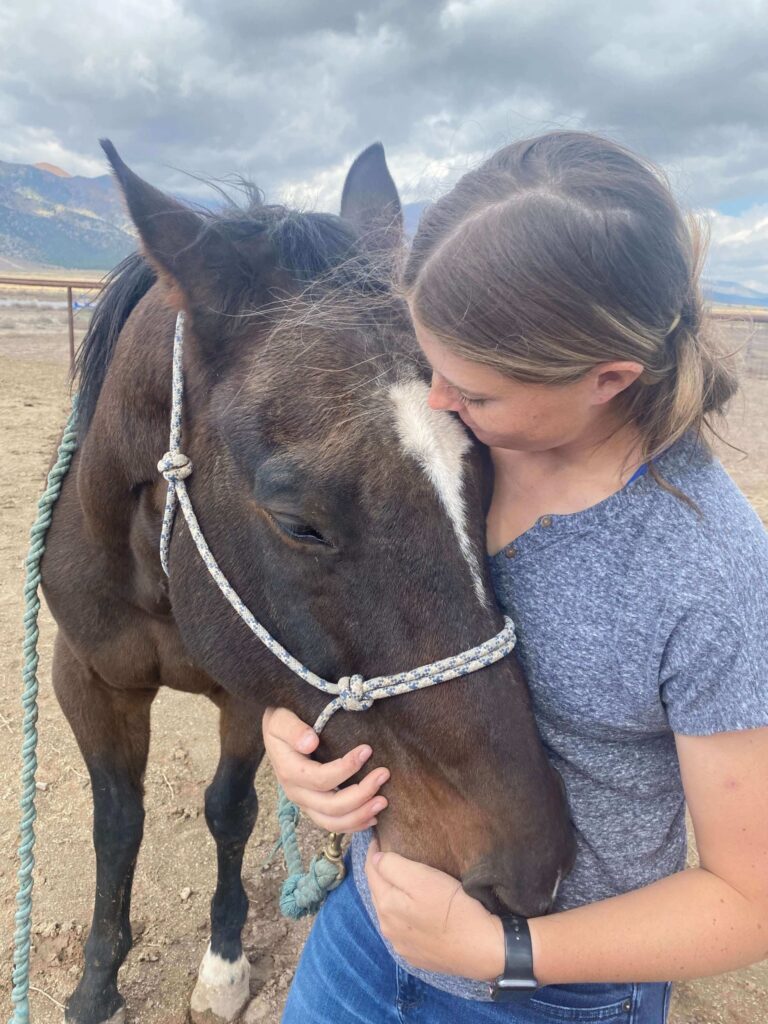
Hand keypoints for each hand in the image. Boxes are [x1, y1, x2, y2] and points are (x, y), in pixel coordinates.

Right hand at [262, 707, 389, 832]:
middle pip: (331, 805)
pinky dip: (353, 824)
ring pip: (333, 822)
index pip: (321, 778)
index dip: (346, 768)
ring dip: (360, 815)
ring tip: (383, 801)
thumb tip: (310, 742)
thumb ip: (293, 730)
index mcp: (289, 772)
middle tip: (383, 775)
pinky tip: (372, 817)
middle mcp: (296, 793)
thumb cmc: (282, 722)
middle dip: (361, 793)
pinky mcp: (313, 808)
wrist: (275, 733)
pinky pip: (332, 825)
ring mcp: (304, 803)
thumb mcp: (280, 720)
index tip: (367, 750)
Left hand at [365, 837, 504, 981]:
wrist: (483, 949)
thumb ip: (394, 867)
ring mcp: (401, 945)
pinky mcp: (416, 956)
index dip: (373, 852)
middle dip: (380, 872)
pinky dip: (402, 914)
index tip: (379, 837)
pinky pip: (401, 929)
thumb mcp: (423, 878)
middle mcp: (388, 928)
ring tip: (401, 879)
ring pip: (388, 912)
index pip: (371, 871)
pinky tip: (413, 909)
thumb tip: (375, 859)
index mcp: (386, 906)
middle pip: (377, 892)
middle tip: (390, 854)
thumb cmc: (454, 908)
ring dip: (390, 894)